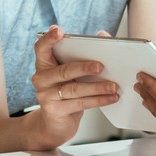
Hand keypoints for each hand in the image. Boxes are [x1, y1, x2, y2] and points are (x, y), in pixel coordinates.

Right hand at [27, 25, 117, 150]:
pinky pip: (80, 104)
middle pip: (64, 70)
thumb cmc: (65, 93)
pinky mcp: (55, 111)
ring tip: (113, 86)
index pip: (41, 48)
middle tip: (101, 66)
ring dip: (97, 87)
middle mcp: (41, 79)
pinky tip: (111, 98)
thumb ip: (82, 55)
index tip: (59, 31)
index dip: (48, 39)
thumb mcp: (71, 74)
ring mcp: (46, 96)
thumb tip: (102, 35)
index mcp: (44, 64)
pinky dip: (98, 100)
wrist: (55, 124)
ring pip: (74, 89)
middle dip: (84, 67)